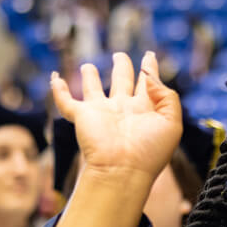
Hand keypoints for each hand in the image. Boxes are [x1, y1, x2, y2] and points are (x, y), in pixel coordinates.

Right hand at [51, 51, 182, 188]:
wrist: (123, 171)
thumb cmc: (150, 152)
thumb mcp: (172, 123)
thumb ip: (167, 96)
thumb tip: (149, 77)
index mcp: (145, 110)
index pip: (147, 84)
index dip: (149, 69)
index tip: (149, 56)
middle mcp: (123, 109)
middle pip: (121, 81)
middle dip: (121, 67)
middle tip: (120, 55)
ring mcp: (101, 112)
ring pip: (93, 89)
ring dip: (90, 77)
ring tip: (87, 67)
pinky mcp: (83, 117)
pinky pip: (66, 102)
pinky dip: (58, 91)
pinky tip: (55, 79)